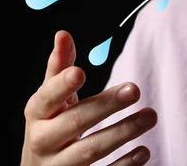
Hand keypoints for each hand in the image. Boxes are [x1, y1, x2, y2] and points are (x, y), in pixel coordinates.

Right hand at [21, 30, 157, 165]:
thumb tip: (63, 34)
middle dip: (105, 106)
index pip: (46, 99)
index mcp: (37, 115)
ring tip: (150, 116)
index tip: (80, 72)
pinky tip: (144, 151)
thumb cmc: (49, 127)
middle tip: (136, 89)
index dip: (61, 86)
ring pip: (90, 151)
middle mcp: (43, 142)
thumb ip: (59, 69)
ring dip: (123, 132)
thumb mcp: (49, 101)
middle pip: (75, 123)